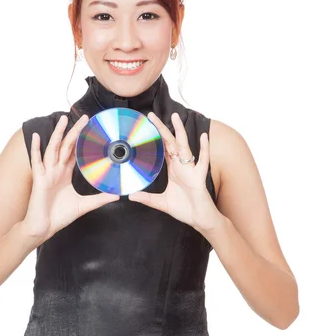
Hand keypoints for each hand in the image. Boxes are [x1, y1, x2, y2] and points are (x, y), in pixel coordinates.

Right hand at [22, 114, 119, 243]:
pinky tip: (37, 136)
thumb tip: (116, 195)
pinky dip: (35, 148)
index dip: (81, 140)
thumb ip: (99, 199)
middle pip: (66, 146)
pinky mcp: (39, 179)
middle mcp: (55, 170)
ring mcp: (47, 173)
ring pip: (53, 148)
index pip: (74, 152)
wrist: (43, 228)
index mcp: (64, 174)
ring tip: (64, 119)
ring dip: (58, 133)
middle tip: (84, 117)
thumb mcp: (84, 205)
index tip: (90, 128)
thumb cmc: (59, 216)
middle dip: (74, 131)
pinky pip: (37, 161)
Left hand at [128, 111, 221, 232]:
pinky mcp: (199, 177)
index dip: (155, 137)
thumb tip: (131, 196)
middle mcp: (181, 166)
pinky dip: (204, 149)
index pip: (163, 148)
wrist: (199, 220)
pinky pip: (202, 161)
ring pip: (184, 147)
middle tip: (151, 115)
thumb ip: (147, 198)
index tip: (146, 126)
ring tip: (175, 118)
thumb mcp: (161, 203)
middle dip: (162, 129)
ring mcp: (190, 170)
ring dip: (180, 132)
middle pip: (170, 143)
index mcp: (173, 169)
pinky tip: (203, 137)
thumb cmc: (185, 209)